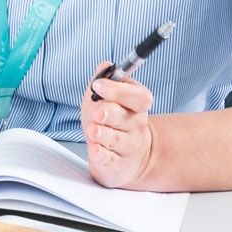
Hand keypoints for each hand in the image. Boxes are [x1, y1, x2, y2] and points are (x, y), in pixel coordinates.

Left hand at [83, 69, 159, 188]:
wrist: (127, 157)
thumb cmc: (111, 121)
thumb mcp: (104, 98)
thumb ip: (103, 81)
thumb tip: (104, 65)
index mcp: (136, 106)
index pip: (138, 97)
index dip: (118, 90)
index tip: (98, 85)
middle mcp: (136, 126)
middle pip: (126, 117)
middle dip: (110, 113)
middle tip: (98, 112)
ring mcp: (129, 147)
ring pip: (117, 139)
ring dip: (104, 134)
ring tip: (93, 130)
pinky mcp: (118, 166)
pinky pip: (111, 160)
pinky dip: (102, 155)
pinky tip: (95, 150)